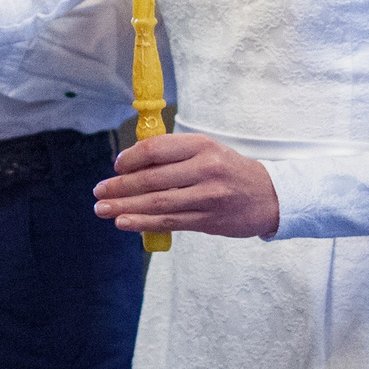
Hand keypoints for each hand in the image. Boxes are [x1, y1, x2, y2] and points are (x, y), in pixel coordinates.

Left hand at [93, 133, 280, 238]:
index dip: (130, 158)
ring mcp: (207, 197)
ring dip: (125, 207)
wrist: (270, 197)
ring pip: (157, 203)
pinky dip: (143, 222)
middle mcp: (205, 169)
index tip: (117, 166)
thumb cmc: (230, 171)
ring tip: (102, 209)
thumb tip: (130, 165)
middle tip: (99, 191)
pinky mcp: (208, 220)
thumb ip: (174, 155)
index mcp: (202, 146)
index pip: (156, 149)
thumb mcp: (207, 151)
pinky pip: (169, 222)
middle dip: (120, 186)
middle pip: (152, 179)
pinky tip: (124, 222)